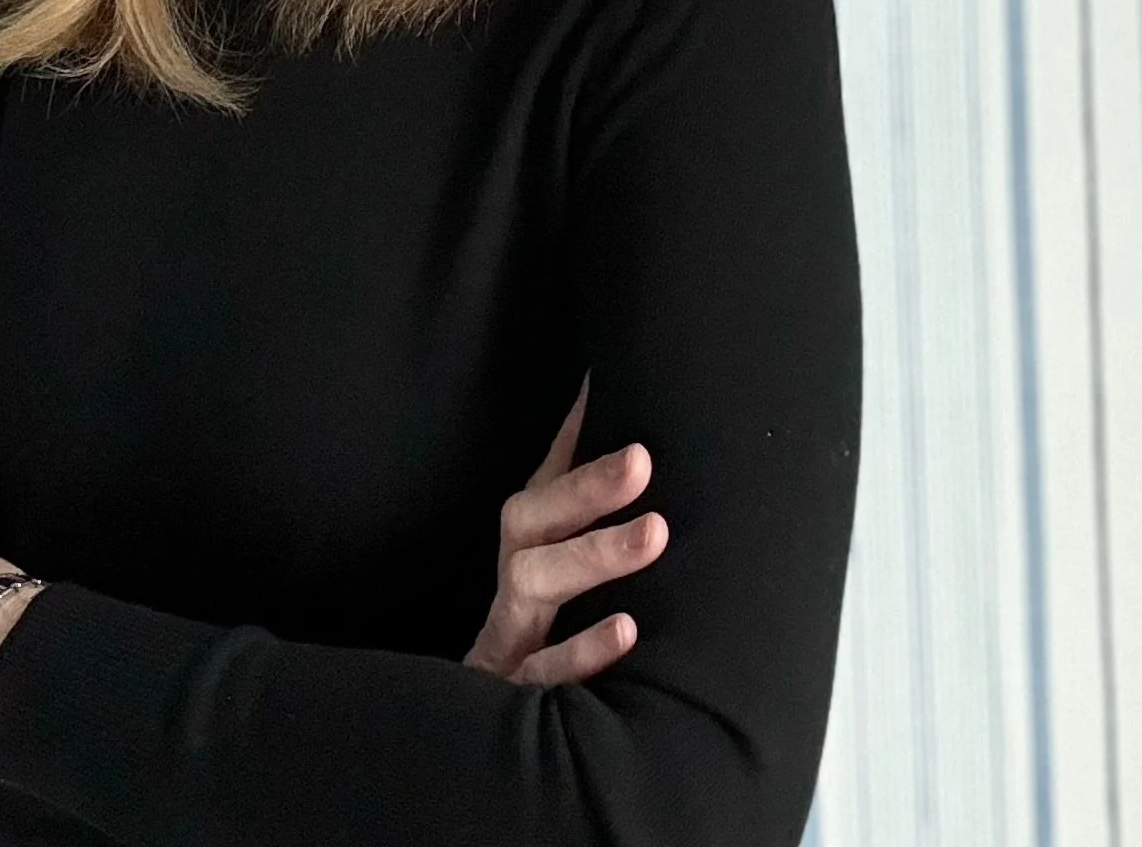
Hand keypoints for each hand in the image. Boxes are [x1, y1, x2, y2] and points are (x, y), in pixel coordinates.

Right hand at [462, 371, 666, 685]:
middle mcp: (513, 586)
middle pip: (530, 521)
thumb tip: (615, 426)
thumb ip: (588, 521)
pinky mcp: (510, 694)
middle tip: (643, 459)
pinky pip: (540, 671)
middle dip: (585, 488)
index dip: (576, 445)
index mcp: (528, 553)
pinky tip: (627, 631)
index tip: (610, 396)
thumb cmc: (547, 647)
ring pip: (533, 583)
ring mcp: (508, 639)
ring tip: (653, 533)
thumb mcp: (567, 583)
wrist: (488, 746)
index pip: (545, 487)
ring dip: (592, 554)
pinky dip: (580, 650)